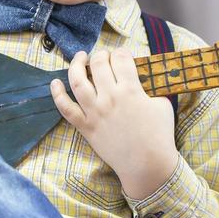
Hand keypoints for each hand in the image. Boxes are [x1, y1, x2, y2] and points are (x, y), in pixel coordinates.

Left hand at [50, 50, 178, 198]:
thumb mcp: (163, 105)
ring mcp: (95, 112)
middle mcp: (109, 97)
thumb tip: (143, 80)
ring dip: (77, 64)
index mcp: (131, 90)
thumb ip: (152, 89)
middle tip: (104, 58)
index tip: (123, 56)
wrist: (147, 164)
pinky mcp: (85, 126)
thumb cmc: (159, 135)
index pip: (121, 58)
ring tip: (80, 58)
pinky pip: (66, 108)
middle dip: (102, 55)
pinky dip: (57, 94)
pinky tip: (55, 83)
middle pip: (99, 64)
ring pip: (78, 81)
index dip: (122, 52)